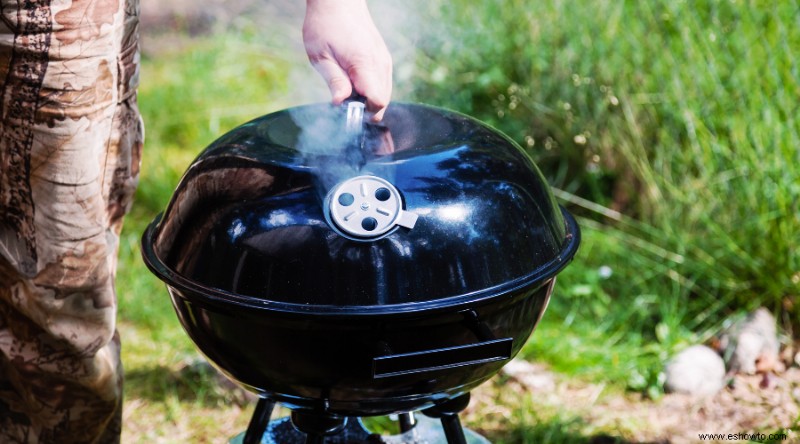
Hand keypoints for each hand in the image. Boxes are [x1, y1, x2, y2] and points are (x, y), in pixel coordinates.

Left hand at [303, 0, 391, 120]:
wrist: (338, 1)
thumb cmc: (326, 25)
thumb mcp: (321, 55)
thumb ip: (334, 81)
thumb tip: (340, 103)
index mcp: (364, 64)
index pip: (377, 101)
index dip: (364, 112)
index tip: (347, 110)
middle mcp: (380, 63)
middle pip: (383, 102)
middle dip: (366, 108)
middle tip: (345, 101)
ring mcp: (384, 60)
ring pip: (385, 94)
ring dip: (368, 99)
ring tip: (348, 89)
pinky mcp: (383, 58)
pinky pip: (383, 83)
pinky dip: (371, 89)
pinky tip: (355, 83)